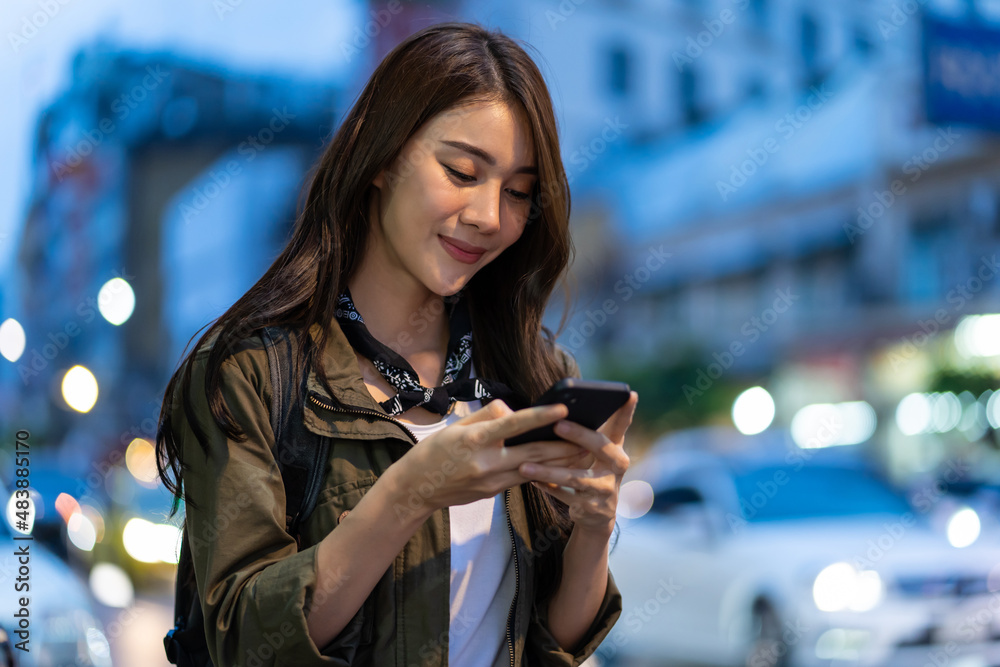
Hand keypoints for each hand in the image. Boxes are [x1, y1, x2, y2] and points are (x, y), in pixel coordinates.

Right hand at [392, 399, 593, 513]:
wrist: (417, 489)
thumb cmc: (435, 452)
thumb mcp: (457, 427)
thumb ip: (488, 417)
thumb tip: (513, 411)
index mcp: (475, 440)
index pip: (514, 424)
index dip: (541, 416)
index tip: (563, 407)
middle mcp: (486, 462)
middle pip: (533, 454)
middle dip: (564, 447)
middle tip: (589, 438)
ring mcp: (491, 482)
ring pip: (534, 470)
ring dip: (560, 463)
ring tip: (583, 453)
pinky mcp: (494, 493)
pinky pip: (522, 479)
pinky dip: (541, 472)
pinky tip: (558, 467)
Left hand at [517, 391, 637, 535]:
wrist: (598, 515)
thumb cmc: (589, 472)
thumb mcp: (593, 453)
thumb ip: (580, 432)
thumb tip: (548, 409)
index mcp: (615, 447)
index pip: (622, 425)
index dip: (626, 410)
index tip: (629, 394)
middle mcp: (616, 466)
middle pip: (600, 446)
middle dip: (579, 434)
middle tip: (558, 424)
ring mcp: (606, 488)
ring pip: (575, 477)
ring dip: (549, 471)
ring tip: (525, 465)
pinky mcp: (593, 507)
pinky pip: (565, 495)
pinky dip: (547, 488)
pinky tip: (531, 481)